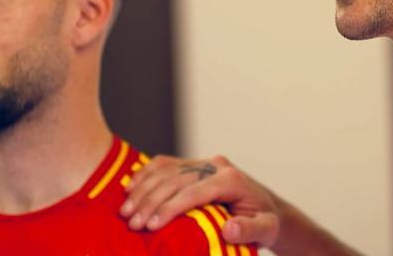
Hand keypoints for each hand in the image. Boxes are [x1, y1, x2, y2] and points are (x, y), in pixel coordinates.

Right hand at [120, 155, 281, 246]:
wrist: (267, 208)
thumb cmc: (265, 222)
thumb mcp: (266, 230)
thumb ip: (250, 230)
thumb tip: (229, 229)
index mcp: (231, 179)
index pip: (194, 191)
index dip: (170, 207)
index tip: (150, 225)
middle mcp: (216, 165)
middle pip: (175, 179)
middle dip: (150, 201)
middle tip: (131, 224)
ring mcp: (204, 162)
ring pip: (166, 169)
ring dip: (142, 189)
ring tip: (125, 212)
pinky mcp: (195, 164)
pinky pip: (165, 164)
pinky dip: (145, 174)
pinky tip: (130, 188)